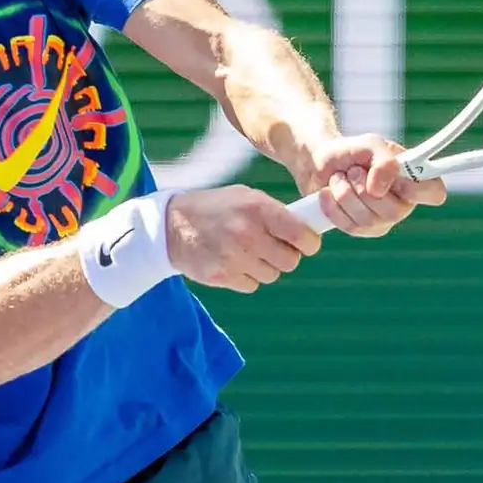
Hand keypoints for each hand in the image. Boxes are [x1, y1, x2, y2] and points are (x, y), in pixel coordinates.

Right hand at [164, 185, 322, 293]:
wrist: (173, 225)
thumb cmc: (217, 209)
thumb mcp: (247, 197)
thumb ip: (276, 213)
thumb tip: (308, 230)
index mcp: (258, 209)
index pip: (302, 235)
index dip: (309, 242)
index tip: (307, 243)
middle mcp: (247, 233)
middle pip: (290, 261)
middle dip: (286, 256)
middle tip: (273, 248)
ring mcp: (234, 257)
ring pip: (272, 275)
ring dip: (265, 267)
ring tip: (248, 252)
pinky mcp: (222, 276)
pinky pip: (252, 285)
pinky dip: (247, 277)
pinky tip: (233, 261)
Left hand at [298, 134, 447, 238]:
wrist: (323, 162)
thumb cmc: (354, 152)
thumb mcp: (371, 144)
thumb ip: (383, 161)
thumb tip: (379, 189)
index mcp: (414, 180)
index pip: (435, 193)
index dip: (419, 190)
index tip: (397, 179)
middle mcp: (403, 204)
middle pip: (394, 211)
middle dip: (364, 187)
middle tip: (354, 170)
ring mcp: (382, 221)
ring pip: (368, 220)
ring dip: (345, 192)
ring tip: (339, 177)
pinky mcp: (361, 230)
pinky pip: (349, 226)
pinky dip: (333, 206)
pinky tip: (329, 193)